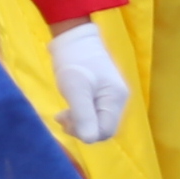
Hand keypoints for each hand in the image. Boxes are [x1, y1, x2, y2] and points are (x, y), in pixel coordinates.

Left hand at [49, 22, 130, 144]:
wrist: (74, 39)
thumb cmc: (74, 61)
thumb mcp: (74, 88)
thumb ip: (82, 114)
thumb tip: (89, 139)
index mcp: (115, 99)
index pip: (105, 130)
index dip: (85, 133)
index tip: (64, 122)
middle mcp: (119, 100)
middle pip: (103, 128)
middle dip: (82, 128)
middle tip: (61, 118)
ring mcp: (112, 97)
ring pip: (98, 121)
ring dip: (80, 122)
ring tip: (62, 115)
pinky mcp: (104, 93)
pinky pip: (95, 113)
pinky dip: (81, 115)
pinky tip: (68, 110)